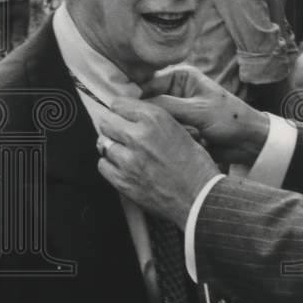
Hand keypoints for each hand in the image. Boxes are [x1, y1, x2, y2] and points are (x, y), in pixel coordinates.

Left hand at [96, 97, 219, 228]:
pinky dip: (110, 165)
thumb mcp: (181, 131)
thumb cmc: (196, 167)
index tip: (123, 116)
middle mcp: (138, 136)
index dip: (122, 111)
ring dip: (112, 147)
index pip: (119, 104)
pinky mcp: (122, 180)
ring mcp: (127, 159)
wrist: (200, 198)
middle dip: (113, 127)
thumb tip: (134, 119)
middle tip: (122, 135)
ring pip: (103, 144)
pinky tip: (124, 168)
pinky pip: (103, 165)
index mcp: (156, 119)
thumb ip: (155, 123)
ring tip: (126, 154)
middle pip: (106, 122)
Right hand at [142, 65, 270, 166]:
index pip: (147, 83)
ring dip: (168, 130)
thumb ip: (166, 105)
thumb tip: (133, 105)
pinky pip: (165, 133)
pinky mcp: (179, 128)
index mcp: (180, 77)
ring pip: (156, 121)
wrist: (248, 141)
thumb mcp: (197, 109)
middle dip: (156, 118)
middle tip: (170, 126)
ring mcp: (177, 111)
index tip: (126, 112)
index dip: (135, 98)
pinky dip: (174, 138)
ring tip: (192, 133)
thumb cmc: (229, 118)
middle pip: (149, 103)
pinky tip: (192, 140)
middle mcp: (175, 91)